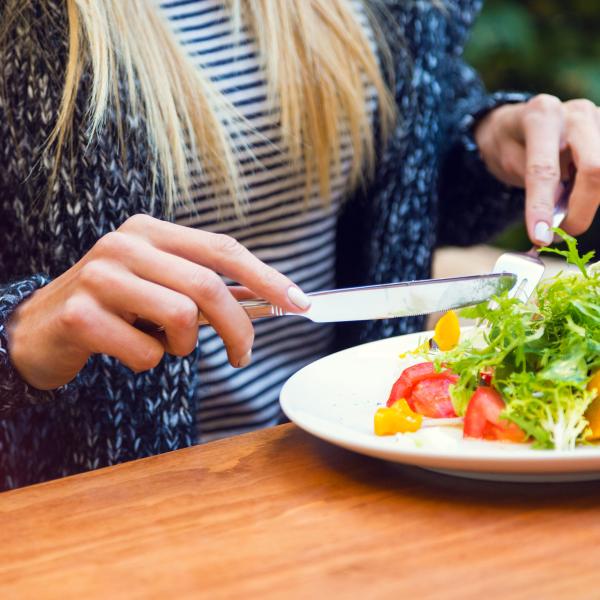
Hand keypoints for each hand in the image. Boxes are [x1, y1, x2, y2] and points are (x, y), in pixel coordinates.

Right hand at [6, 214, 310, 389]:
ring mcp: (100, 276)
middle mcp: (125, 244)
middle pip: (208, 286)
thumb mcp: (158, 286)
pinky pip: (146, 352)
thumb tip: (269, 300)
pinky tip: (128, 351)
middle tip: (242, 355)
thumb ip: (203, 287)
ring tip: (162, 344)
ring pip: (181, 318)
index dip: (266, 276)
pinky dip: (149, 363)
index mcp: (151, 231)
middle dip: (238, 328)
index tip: (299, 303)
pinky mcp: (81, 315)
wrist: (42, 328)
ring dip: (183, 346)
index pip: (222, 249)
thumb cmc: (116, 308)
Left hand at [474, 94, 599, 243]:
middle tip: (562, 231)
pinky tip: (582, 193)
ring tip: (569, 207)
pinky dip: (595, 192)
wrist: (520, 119)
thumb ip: (531, 181)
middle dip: (580, 210)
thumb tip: (555, 212)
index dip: (542, 207)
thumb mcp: (506, 160)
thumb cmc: (511, 142)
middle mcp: (577, 113)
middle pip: (594, 169)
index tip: (540, 237)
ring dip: (590, 201)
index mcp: (542, 116)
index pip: (545, 169)